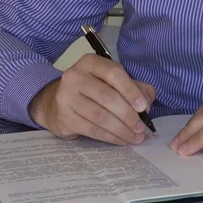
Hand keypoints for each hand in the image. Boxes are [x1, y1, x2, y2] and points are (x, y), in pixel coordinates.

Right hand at [29, 54, 155, 144]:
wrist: (55, 102)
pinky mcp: (63, 118)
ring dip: (121, 129)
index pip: (113, 73)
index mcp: (90, 62)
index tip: (143, 107)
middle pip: (107, 97)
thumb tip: (147, 104)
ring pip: (100, 116)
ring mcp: (66, 97)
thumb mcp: (112, 81)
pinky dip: (110, 137)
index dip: (130, 90)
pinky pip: (91, 130)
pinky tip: (122, 140)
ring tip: (135, 137)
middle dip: (128, 115)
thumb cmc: (92, 89)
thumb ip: (135, 87)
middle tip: (141, 127)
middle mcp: (75, 76)